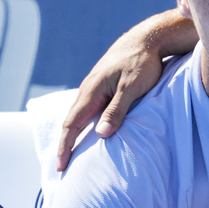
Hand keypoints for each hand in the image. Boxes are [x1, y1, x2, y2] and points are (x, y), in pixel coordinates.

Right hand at [55, 11, 184, 170]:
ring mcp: (95, 88)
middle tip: (62, 168)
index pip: (72, 125)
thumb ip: (117, 110)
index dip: (65, 147)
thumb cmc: (142, 63)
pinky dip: (84, 124)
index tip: (61, 166)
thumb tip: (100, 134)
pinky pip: (89, 109)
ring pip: (79, 115)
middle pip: (72, 122)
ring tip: (72, 154)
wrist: (147, 39)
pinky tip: (89, 132)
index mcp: (91, 91)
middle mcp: (88, 90)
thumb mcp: (132, 88)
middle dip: (65, 145)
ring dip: (74, 135)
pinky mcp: (104, 86)